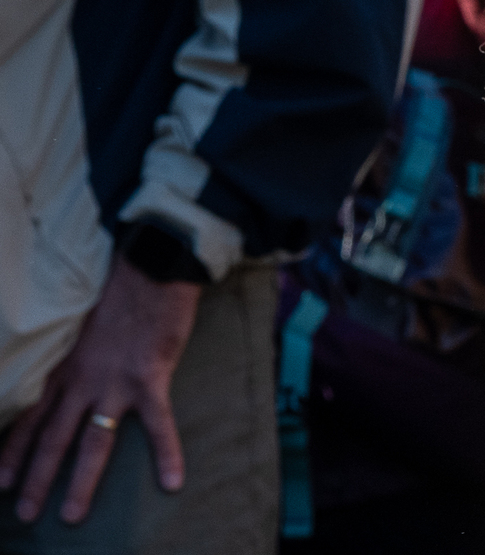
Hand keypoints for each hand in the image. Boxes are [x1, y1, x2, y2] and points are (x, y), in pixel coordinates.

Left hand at [0, 262, 199, 523]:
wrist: (151, 265)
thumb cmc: (120, 289)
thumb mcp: (79, 325)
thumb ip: (72, 354)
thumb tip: (69, 374)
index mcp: (63, 366)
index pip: (29, 416)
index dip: (12, 451)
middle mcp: (81, 380)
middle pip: (52, 438)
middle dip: (36, 478)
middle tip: (25, 514)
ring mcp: (114, 382)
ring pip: (92, 441)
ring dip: (81, 481)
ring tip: (71, 515)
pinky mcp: (149, 377)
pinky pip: (158, 424)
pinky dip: (166, 454)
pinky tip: (173, 481)